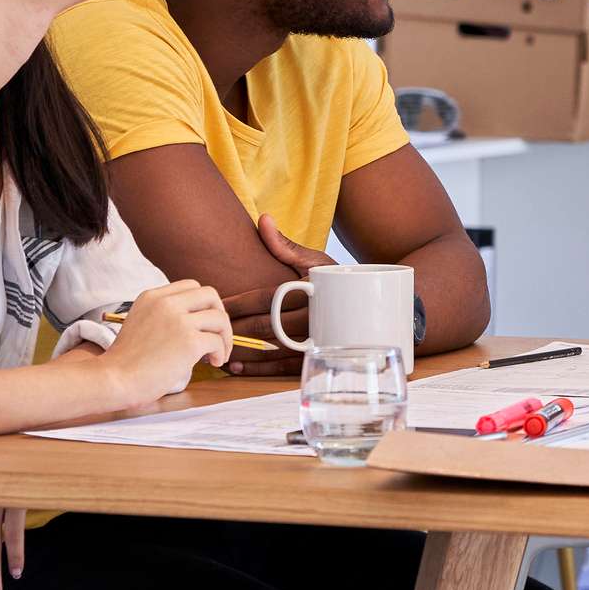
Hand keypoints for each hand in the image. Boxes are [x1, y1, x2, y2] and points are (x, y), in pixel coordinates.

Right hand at [99, 278, 231, 403]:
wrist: (113, 380)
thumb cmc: (126, 360)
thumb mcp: (141, 322)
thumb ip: (165, 315)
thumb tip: (199, 320)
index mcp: (152, 297)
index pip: (191, 286)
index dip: (204, 304)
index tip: (203, 323)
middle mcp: (166, 303)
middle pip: (210, 295)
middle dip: (219, 314)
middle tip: (217, 335)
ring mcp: (178, 321)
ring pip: (219, 318)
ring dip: (225, 336)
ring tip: (217, 354)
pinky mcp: (189, 341)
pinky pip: (217, 341)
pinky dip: (220, 352)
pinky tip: (212, 362)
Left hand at [220, 215, 335, 376]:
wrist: (377, 304)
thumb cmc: (340, 279)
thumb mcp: (317, 260)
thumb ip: (286, 245)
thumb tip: (263, 220)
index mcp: (311, 292)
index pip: (265, 299)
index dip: (238, 303)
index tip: (218, 304)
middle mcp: (315, 318)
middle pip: (264, 326)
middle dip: (234, 326)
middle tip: (211, 325)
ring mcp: (317, 341)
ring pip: (271, 350)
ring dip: (243, 350)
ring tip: (219, 346)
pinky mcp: (318, 358)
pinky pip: (284, 367)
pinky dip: (259, 369)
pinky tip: (238, 366)